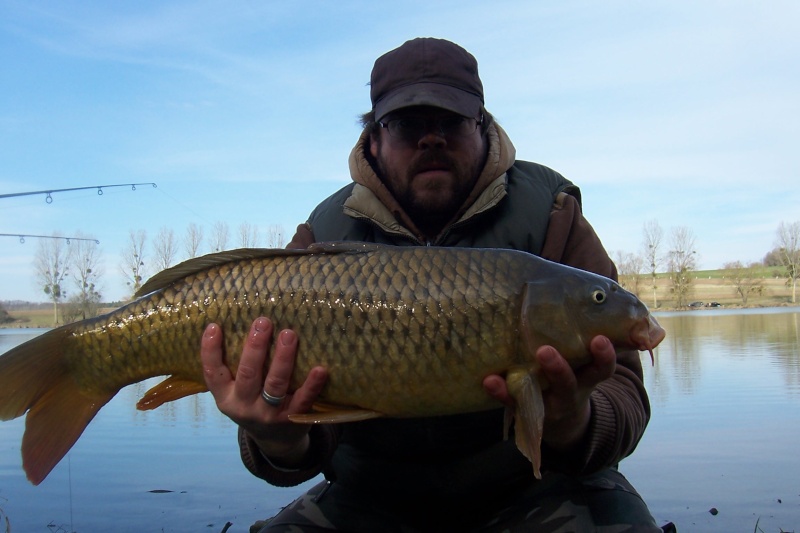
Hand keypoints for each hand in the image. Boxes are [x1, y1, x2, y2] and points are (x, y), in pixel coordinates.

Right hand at [200, 317, 327, 463]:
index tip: (215, 327)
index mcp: (226, 397)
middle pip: (248, 374)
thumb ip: (234, 367)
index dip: (210, 351)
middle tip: (263, 322)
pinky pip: (303, 400)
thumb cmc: (253, 404)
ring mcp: (269, 414)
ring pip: (275, 384)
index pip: (213, 373)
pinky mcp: (293, 419)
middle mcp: (244, 406)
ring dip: (283, 358)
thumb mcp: (235, 393)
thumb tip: (239, 323)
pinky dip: (312, 385)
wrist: (275, 442)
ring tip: (289, 334)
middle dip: (256, 347)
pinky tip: (320, 369)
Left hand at [483, 335, 615, 450]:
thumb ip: (583, 336)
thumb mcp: (584, 361)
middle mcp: (570, 391)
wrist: (564, 419)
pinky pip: (512, 402)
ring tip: (514, 364)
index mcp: (587, 376)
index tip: (600, 339)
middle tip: (545, 350)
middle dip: (558, 367)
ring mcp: (547, 403)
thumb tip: (586, 290)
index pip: (601, 367)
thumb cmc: (573, 372)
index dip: (604, 355)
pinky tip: (489, 380)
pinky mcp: (525, 408)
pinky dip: (500, 391)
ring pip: (538, 395)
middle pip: (568, 382)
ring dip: (525, 380)